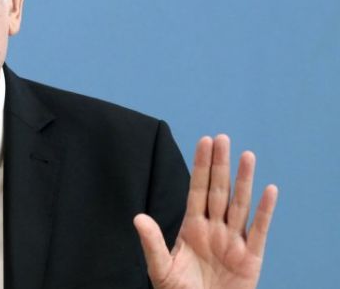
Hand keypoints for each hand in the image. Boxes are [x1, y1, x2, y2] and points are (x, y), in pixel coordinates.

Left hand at [134, 134, 277, 288]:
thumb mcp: (161, 268)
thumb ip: (152, 243)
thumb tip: (138, 217)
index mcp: (192, 228)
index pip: (197, 190)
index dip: (201, 167)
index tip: (204, 142)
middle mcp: (214, 229)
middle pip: (218, 190)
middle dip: (220, 165)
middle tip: (222, 138)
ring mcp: (233, 241)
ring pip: (239, 204)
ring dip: (244, 180)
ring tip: (246, 155)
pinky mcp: (250, 257)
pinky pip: (259, 230)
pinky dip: (265, 210)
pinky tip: (269, 189)